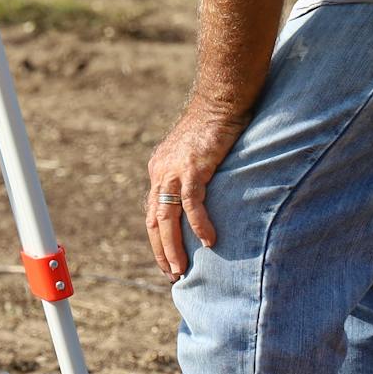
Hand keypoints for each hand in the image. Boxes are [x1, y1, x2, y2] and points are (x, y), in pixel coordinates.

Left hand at [144, 105, 244, 279]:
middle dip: (162, 250)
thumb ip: (193, 174)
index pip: (152, 211)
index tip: (167, 260)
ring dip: (173, 247)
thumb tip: (202, 194)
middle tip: (172, 274)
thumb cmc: (215, 123)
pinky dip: (199, 225)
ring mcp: (175, 170)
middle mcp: (161, 171)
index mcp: (159, 169)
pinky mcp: (194, 167)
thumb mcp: (197, 153)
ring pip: (166, 218)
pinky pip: (192, 203)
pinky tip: (209, 242)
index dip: (157, 239)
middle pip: (153, 220)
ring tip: (181, 270)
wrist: (221, 99)